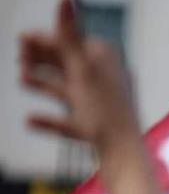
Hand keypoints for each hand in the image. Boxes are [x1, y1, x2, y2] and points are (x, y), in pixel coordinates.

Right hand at [19, 0, 139, 157]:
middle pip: (71, 65)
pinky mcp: (98, 131)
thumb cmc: (107, 113)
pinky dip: (51, 120)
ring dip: (44, 83)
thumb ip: (69, 34)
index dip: (46, 40)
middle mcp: (108, 81)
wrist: (126, 158)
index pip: (73, 44)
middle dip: (44, 59)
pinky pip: (71, 122)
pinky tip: (30, 120)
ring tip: (21, 79)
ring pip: (70, 90)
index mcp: (107, 63)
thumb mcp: (82, 70)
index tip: (20, 40)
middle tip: (18, 57)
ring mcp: (104, 107)